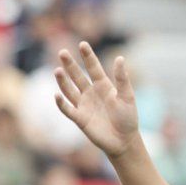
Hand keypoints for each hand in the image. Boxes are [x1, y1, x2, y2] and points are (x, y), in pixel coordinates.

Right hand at [54, 42, 138, 158]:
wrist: (124, 140)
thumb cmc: (128, 118)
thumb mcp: (127, 96)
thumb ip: (122, 78)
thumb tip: (120, 58)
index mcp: (103, 86)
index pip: (93, 67)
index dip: (88, 56)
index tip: (83, 44)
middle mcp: (91, 93)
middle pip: (77, 76)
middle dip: (70, 65)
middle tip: (62, 52)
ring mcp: (84, 105)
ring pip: (69, 90)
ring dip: (63, 81)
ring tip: (57, 70)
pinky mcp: (80, 119)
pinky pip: (68, 109)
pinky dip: (61, 103)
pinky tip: (57, 95)